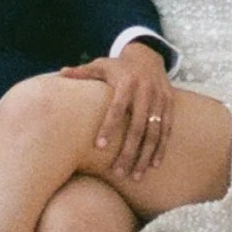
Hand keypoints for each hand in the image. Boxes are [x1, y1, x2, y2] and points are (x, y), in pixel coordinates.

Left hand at [63, 40, 173, 173]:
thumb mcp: (101, 65)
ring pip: (154, 132)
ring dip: (145, 156)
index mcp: (127, 83)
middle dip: (129, 151)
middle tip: (118, 172)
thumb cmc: (118, 65)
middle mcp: (146, 91)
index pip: (117, 108)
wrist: (149, 55)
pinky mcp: (169, 105)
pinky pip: (167, 130)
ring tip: (136, 176)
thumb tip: (61, 73)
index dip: (109, 127)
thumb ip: (83, 72)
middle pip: (138, 126)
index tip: (99, 147)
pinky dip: (161, 148)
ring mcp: (160, 99)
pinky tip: (154, 165)